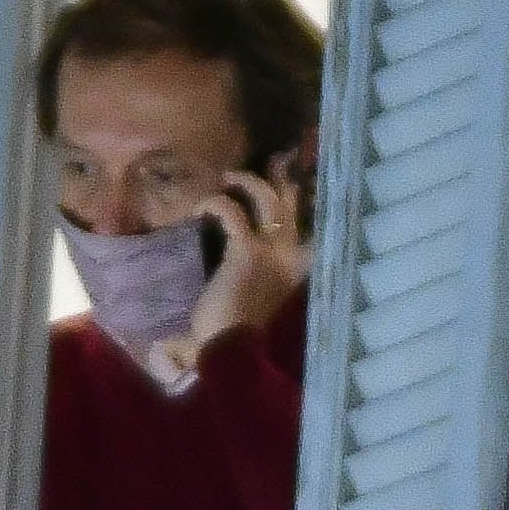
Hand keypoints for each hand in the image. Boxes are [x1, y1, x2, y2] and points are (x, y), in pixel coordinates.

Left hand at [156, 151, 312, 372]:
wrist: (231, 349)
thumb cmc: (239, 327)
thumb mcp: (259, 293)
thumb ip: (261, 270)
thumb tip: (245, 244)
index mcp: (299, 267)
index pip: (308, 222)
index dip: (300, 195)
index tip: (289, 178)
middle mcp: (293, 254)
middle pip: (292, 202)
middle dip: (280, 176)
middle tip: (268, 159)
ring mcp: (273, 251)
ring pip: (268, 198)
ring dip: (246, 182)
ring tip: (226, 178)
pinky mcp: (247, 250)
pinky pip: (232, 212)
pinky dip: (214, 204)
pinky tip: (199, 209)